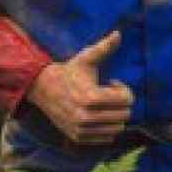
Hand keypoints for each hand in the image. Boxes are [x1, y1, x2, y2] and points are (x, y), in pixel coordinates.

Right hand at [26, 30, 133, 146]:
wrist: (44, 89)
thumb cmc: (70, 71)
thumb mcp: (86, 58)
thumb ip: (104, 47)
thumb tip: (118, 33)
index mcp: (90, 98)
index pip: (126, 100)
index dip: (124, 88)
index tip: (112, 82)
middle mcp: (85, 117)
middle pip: (124, 115)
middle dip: (122, 102)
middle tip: (110, 93)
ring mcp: (81, 130)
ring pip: (117, 128)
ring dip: (115, 115)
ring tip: (104, 104)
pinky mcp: (78, 138)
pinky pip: (106, 138)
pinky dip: (107, 127)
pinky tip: (98, 114)